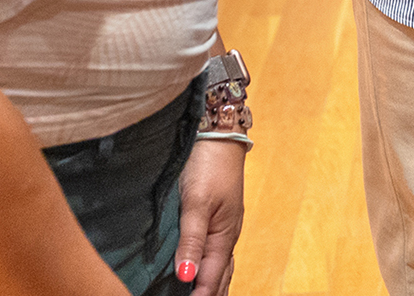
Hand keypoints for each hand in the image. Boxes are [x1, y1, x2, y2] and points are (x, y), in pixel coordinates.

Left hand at [174, 138, 247, 295]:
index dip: (199, 294)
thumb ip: (191, 241)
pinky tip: (202, 270)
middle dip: (210, 293)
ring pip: (219, 265)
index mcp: (224, 236)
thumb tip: (186, 276)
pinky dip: (209, 268)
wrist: (217, 133)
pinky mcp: (216, 217)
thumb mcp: (196, 203)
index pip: (212, 277)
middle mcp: (227, 235)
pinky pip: (215, 252)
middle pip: (221, 276)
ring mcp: (223, 226)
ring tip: (200, 295)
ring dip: (212, 284)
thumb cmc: (208, 165)